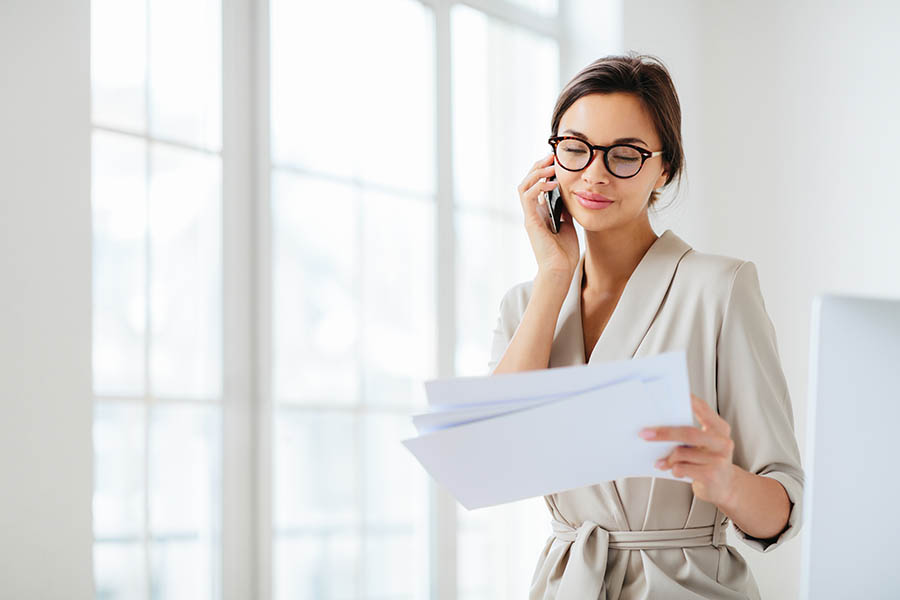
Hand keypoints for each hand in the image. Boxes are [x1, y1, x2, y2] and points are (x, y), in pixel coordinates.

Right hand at [516, 152, 579, 280]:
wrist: (560, 269)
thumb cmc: (564, 251)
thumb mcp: (568, 223)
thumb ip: (565, 208)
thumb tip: (569, 193)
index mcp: (539, 212)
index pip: (536, 185)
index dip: (544, 171)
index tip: (557, 161)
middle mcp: (532, 212)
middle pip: (527, 182)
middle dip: (538, 167)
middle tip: (552, 156)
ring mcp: (529, 216)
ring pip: (524, 186)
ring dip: (536, 172)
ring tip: (550, 165)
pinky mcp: (530, 221)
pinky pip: (528, 196)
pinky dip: (538, 186)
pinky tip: (552, 183)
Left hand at [639, 394, 737, 506]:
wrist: (725, 487)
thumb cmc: (709, 462)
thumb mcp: (704, 444)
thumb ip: (690, 434)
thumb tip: (660, 425)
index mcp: (720, 429)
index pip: (702, 408)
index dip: (687, 401)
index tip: (667, 397)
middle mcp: (722, 442)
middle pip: (688, 432)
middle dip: (664, 433)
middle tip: (645, 434)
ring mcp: (719, 459)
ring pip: (681, 453)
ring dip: (668, 458)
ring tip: (662, 462)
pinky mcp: (712, 475)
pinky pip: (682, 468)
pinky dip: (673, 469)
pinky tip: (674, 471)